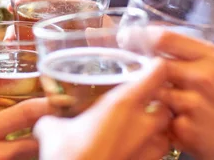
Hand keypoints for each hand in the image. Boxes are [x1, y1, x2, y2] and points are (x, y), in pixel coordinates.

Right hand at [33, 60, 169, 159]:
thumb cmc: (69, 157)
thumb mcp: (51, 131)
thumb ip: (53, 119)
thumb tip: (46, 119)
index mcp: (122, 104)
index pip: (157, 73)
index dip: (157, 67)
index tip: (150, 64)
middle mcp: (142, 126)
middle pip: (168, 104)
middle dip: (160, 100)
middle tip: (144, 98)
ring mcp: (149, 151)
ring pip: (167, 132)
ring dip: (158, 128)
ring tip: (140, 127)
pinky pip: (157, 156)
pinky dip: (149, 151)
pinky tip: (132, 150)